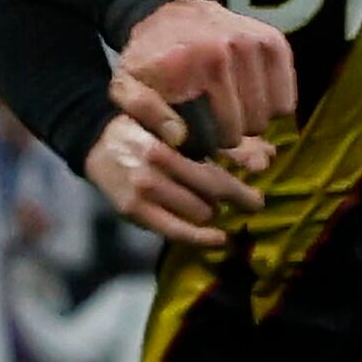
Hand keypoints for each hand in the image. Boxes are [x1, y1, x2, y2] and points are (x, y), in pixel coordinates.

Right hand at [83, 110, 259, 249]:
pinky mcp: (134, 211)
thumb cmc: (145, 127)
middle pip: (211, 195)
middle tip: (248, 203)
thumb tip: (266, 157)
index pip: (213, 175)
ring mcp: (143, 193)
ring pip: (198, 214)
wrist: (95, 141)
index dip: (240, 191)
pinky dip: (200, 237)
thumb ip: (216, 140)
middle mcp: (155, 169)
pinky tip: (217, 238)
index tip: (258, 201)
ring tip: (211, 206)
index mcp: (168, 144)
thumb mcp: (177, 123)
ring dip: (211, 212)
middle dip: (232, 200)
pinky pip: (175, 231)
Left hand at [115, 0, 293, 149]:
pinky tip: (248, 101)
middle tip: (216, 126)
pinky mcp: (275, 42)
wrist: (169, 12)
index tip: (201, 139)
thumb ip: (145, 113)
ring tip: (230, 112)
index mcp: (195, 62)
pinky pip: (287, 98)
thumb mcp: (127, 85)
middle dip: (233, 134)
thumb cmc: (149, 59)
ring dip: (253, 120)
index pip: (221, 130)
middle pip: (249, 125)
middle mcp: (231, 48)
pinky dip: (272, 106)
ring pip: (271, 114)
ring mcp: (256, 43)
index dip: (212, 144)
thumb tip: (179, 137)